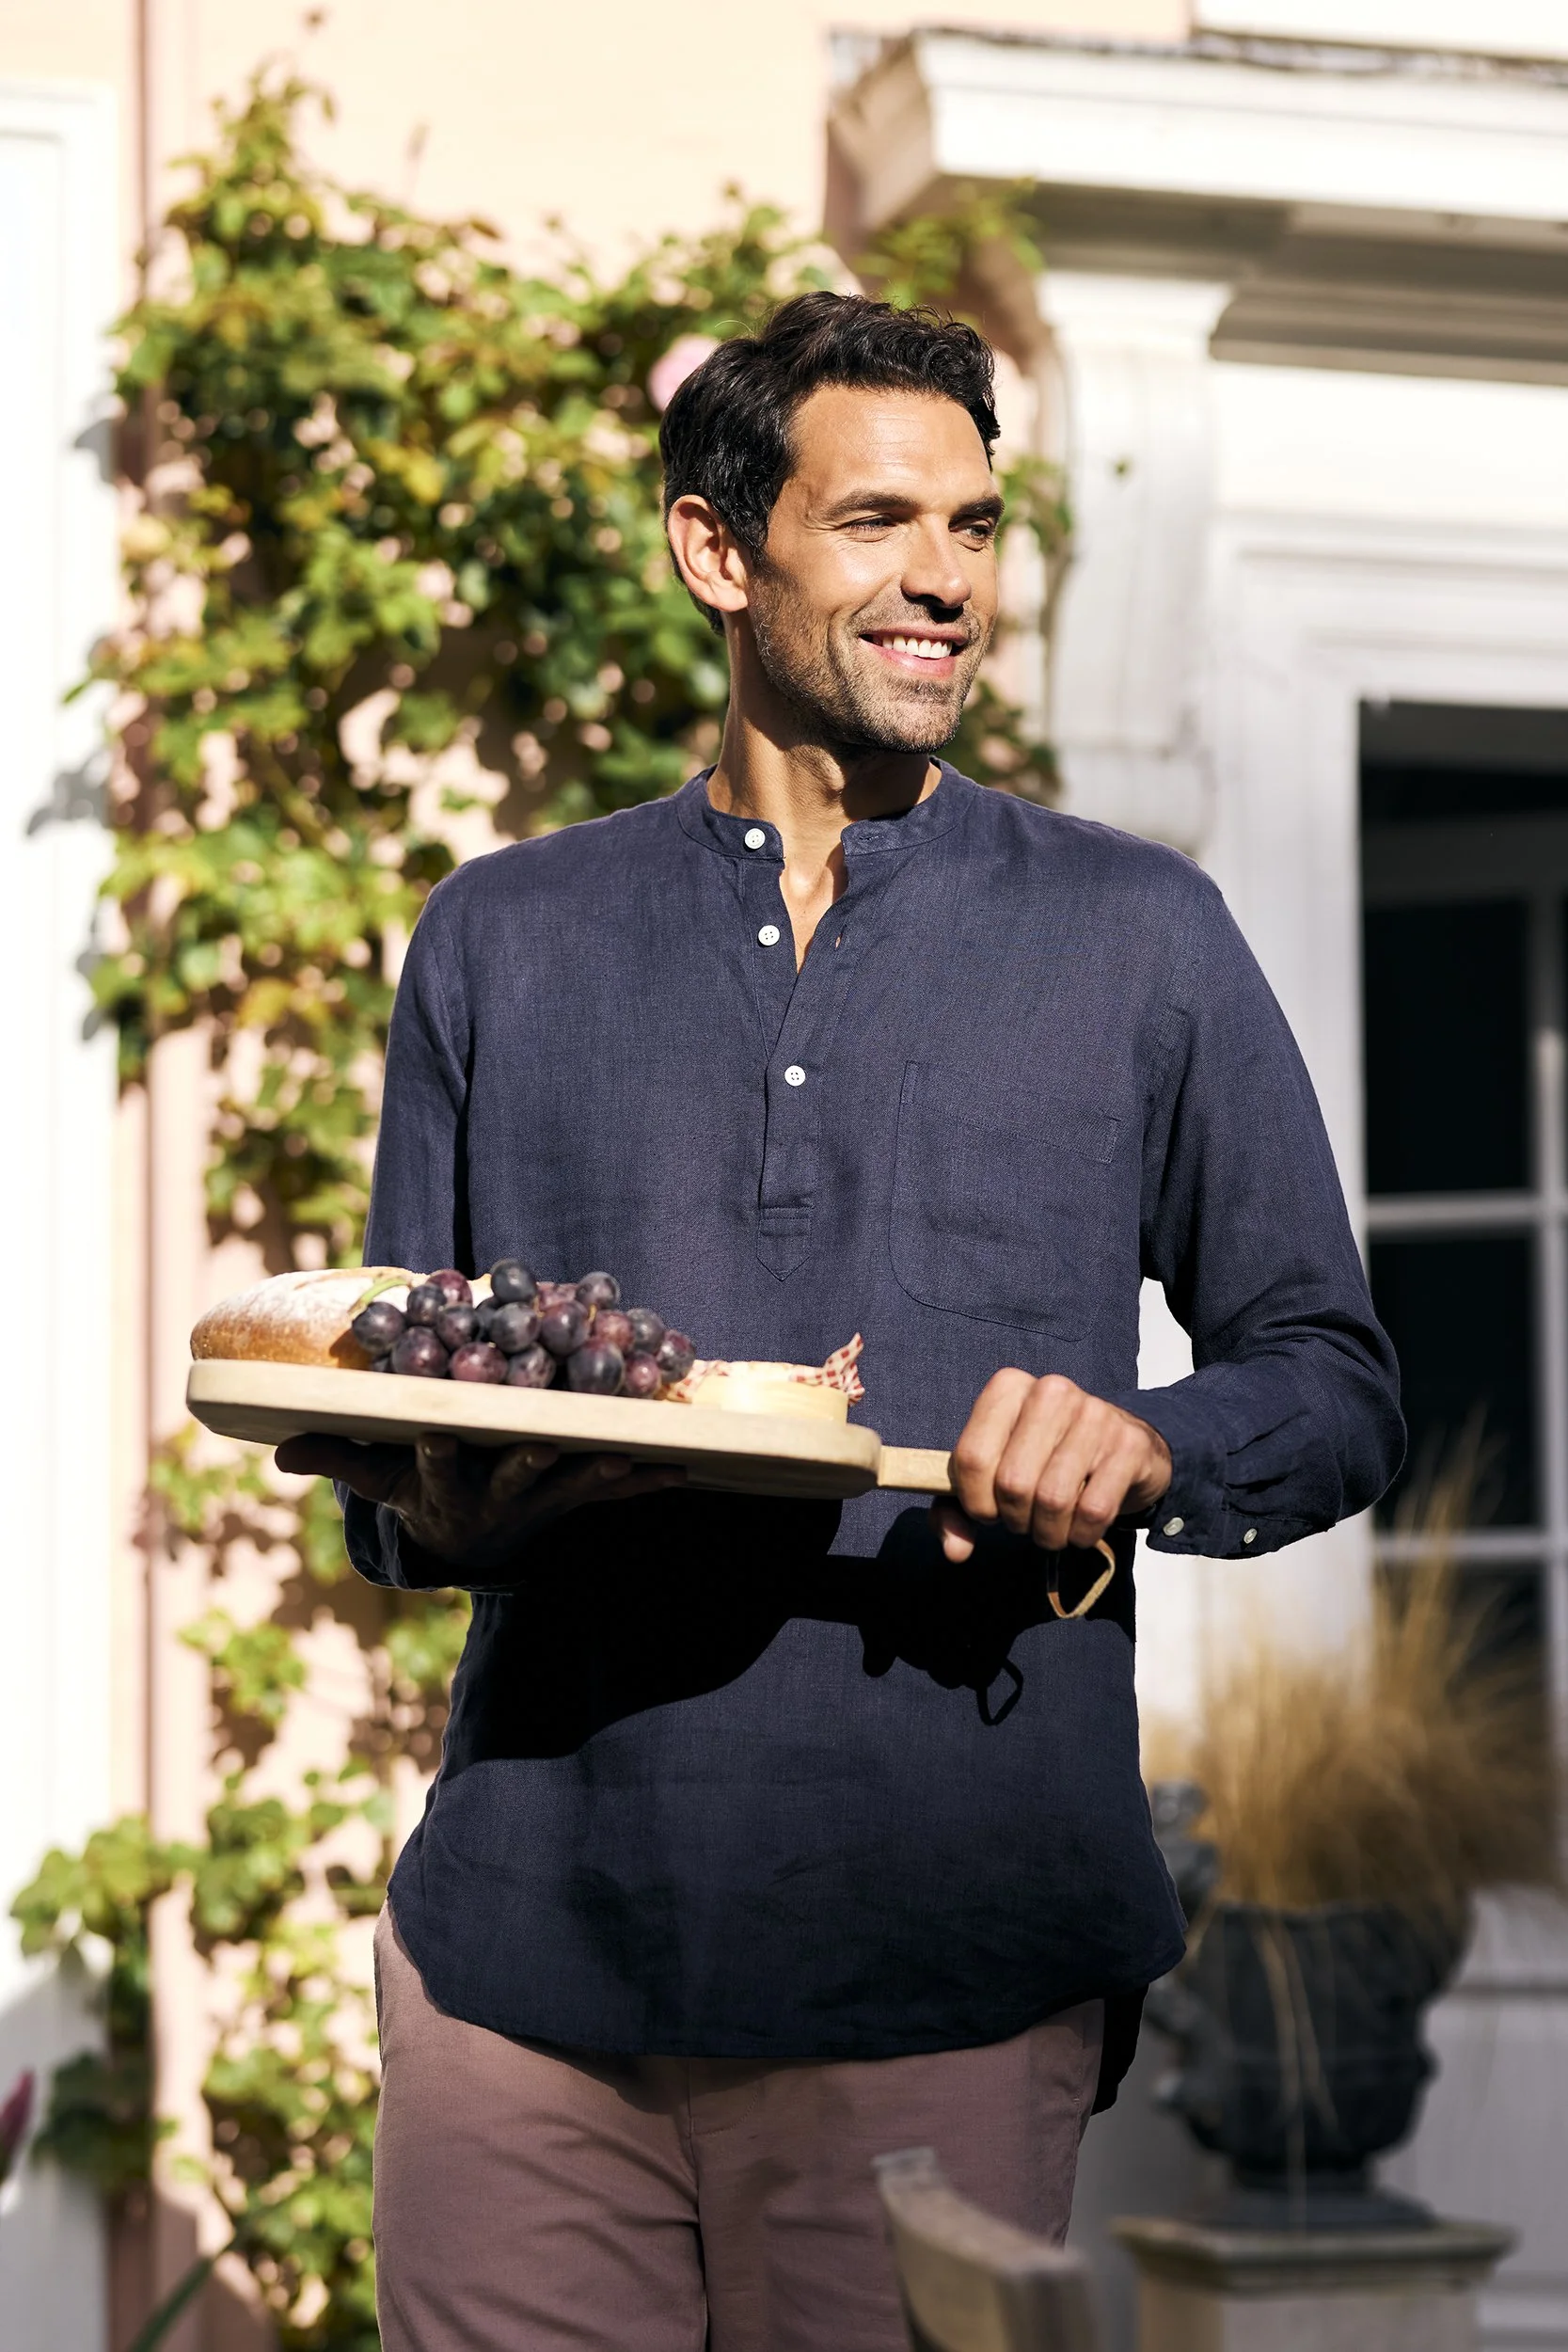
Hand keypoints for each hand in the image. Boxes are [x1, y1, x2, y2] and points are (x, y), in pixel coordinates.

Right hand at [274, 1431, 684, 1581]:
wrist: (469, 1542)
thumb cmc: (419, 1491)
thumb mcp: (377, 1480)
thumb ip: (337, 1457)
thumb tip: (277, 1452)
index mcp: (446, 1487)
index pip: (437, 1470)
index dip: (437, 1455)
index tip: (436, 1431)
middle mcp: (496, 1497)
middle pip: (514, 1477)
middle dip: (530, 1460)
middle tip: (545, 1441)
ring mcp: (540, 1501)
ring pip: (571, 1482)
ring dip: (598, 1469)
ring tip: (626, 1452)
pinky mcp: (574, 1499)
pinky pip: (612, 1491)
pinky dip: (644, 1479)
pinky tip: (680, 1469)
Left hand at [933, 1371, 1171, 1563]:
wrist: (1123, 1449)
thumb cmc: (1048, 1460)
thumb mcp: (996, 1475)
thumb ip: (961, 1510)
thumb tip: (955, 1550)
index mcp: (1009, 1387)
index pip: (972, 1457)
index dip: (974, 1501)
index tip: (989, 1511)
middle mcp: (1051, 1391)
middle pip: (1012, 1482)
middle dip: (1015, 1519)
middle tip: (1026, 1520)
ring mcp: (1095, 1414)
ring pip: (1053, 1499)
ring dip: (1048, 1533)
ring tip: (1052, 1528)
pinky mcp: (1129, 1444)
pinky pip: (1093, 1511)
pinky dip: (1081, 1535)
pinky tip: (1080, 1528)